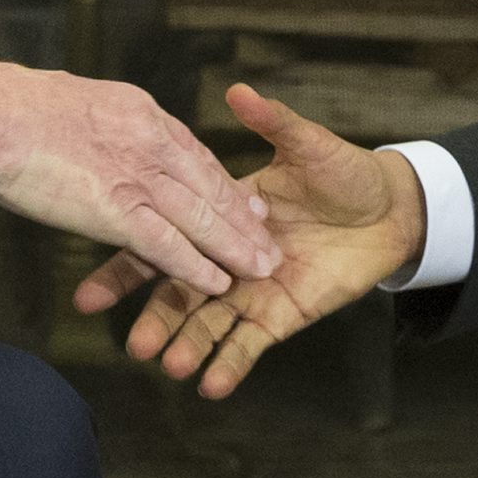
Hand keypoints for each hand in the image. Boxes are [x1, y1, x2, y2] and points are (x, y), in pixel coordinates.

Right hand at [0, 55, 282, 302]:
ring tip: (263, 269)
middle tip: (270, 241)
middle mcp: (149, 142)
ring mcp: (136, 176)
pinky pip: (167, 244)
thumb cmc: (11, 108)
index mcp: (139, 112)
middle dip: (242, 217)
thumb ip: (96, 121)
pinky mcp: (116, 211)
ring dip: (234, 246)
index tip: (246, 200)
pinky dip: (196, 266)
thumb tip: (94, 130)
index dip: (221, 182)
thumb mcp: (70, 98)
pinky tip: (218, 283)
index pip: (192, 153)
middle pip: (209, 184)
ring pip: (200, 216)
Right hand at [74, 85, 422, 398]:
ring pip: (211, 324)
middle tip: (132, 345)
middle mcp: (227, 260)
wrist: (390, 209)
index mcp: (218, 218)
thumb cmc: (343, 173)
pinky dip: (232, 364)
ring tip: (171, 365)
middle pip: (180, 294)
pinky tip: (211, 385)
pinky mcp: (282, 315)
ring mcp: (253, 291)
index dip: (124, 269)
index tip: (88, 297)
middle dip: (156, 320)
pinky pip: (251, 344)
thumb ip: (273, 123)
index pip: (162, 243)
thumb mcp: (306, 145)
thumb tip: (239, 92)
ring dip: (191, 345)